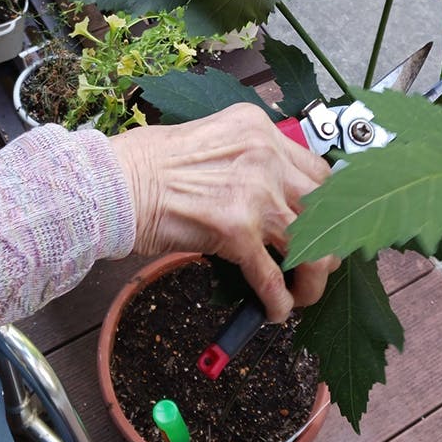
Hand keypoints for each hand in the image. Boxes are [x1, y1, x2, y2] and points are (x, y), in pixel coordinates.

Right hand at [110, 104, 338, 321]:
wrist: (115, 184)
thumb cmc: (145, 162)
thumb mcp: (209, 139)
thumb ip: (245, 159)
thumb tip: (265, 194)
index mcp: (257, 130)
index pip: (317, 170)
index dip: (325, 204)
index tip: (321, 224)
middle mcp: (264, 157)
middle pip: (325, 207)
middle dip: (326, 241)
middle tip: (316, 261)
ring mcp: (254, 194)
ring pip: (311, 245)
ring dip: (312, 277)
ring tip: (302, 293)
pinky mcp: (236, 232)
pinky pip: (273, 276)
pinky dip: (279, 301)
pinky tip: (274, 311)